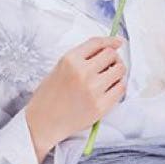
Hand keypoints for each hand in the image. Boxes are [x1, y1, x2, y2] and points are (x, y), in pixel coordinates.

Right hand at [24, 36, 125, 162]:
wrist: (44, 122)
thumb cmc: (50, 95)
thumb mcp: (60, 68)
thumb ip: (82, 57)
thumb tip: (110, 46)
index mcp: (70, 60)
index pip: (97, 43)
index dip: (110, 41)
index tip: (118, 42)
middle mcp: (83, 72)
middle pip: (111, 55)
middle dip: (113, 58)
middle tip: (109, 66)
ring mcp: (93, 90)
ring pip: (120, 70)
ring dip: (117, 71)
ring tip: (109, 78)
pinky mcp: (101, 106)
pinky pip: (121, 89)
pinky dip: (118, 86)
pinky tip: (110, 89)